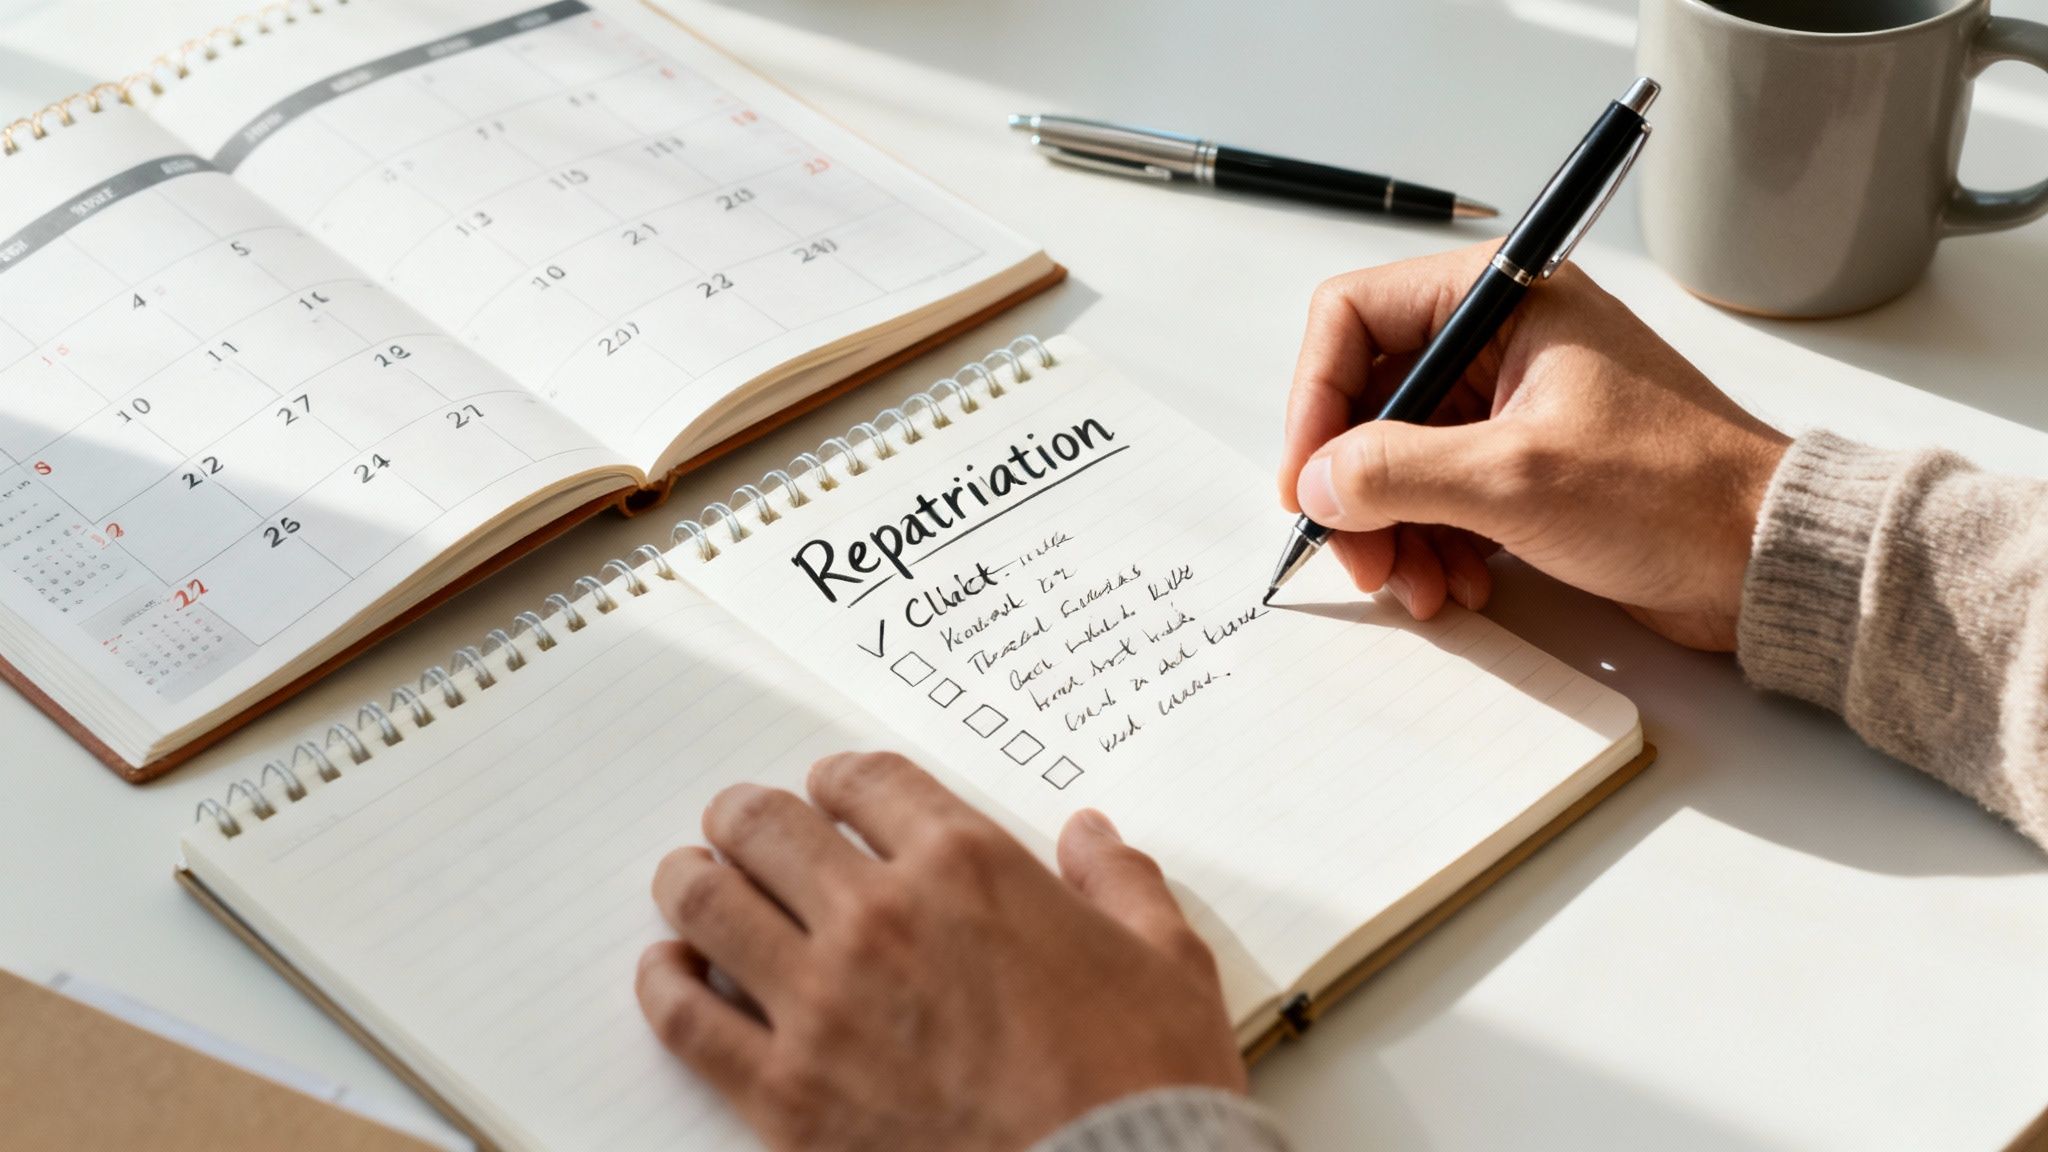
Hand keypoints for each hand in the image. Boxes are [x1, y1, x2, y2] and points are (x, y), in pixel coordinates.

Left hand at [635, 752, 1244, 1151]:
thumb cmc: (1147, 1082)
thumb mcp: (1168, 961)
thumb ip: (1121, 883)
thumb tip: (1090, 836)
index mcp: (969, 866)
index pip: (867, 782)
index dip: (839, 779)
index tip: (832, 792)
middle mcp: (880, 916)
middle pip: (767, 826)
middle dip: (749, 817)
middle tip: (745, 827)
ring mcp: (822, 1002)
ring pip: (708, 902)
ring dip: (692, 878)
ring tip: (691, 879)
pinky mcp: (784, 1092)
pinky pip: (685, 1018)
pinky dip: (664, 983)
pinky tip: (671, 969)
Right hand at [1278, 243, 1790, 650]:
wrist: (1765, 557)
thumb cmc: (1673, 493)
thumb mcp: (1514, 479)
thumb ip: (1397, 472)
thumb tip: (1318, 483)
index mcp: (1504, 298)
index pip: (1354, 319)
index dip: (1314, 401)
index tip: (1307, 482)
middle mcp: (1500, 338)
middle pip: (1369, 400)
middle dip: (1355, 487)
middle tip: (1356, 556)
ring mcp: (1510, 404)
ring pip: (1397, 458)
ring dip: (1392, 529)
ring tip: (1418, 586)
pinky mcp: (1523, 464)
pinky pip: (1439, 496)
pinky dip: (1430, 544)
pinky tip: (1457, 585)